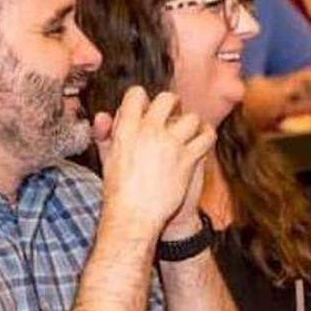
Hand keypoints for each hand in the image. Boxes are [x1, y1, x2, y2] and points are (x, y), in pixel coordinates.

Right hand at [92, 87, 217, 240]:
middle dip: (172, 104)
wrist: (134, 215)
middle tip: (173, 115)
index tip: (148, 109)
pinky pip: (205, 138)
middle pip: (167, 99)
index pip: (137, 94)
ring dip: (192, 124)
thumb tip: (103, 116)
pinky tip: (203, 140)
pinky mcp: (187, 158)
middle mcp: (148, 130)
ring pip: (191, 118)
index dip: (143, 100)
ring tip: (190, 131)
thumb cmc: (119, 190)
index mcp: (126, 127)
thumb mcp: (107, 158)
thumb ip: (105, 134)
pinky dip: (207, 136)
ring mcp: (170, 143)